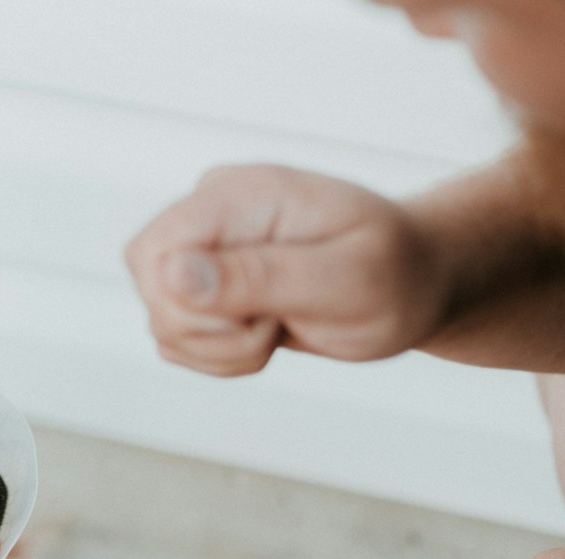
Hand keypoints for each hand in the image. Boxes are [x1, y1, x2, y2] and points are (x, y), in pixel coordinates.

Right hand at [124, 165, 451, 376]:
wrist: (414, 281)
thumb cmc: (395, 274)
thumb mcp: (345, 280)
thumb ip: (259, 276)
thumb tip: (172, 275)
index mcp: (241, 194)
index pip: (155, 251)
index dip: (192, 305)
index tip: (261, 316)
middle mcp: (209, 212)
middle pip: (150, 288)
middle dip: (212, 336)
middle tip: (277, 324)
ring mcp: (201, 249)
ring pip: (162, 324)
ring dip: (221, 352)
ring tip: (281, 325)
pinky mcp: (200, 285)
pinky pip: (176, 339)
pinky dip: (219, 358)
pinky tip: (265, 334)